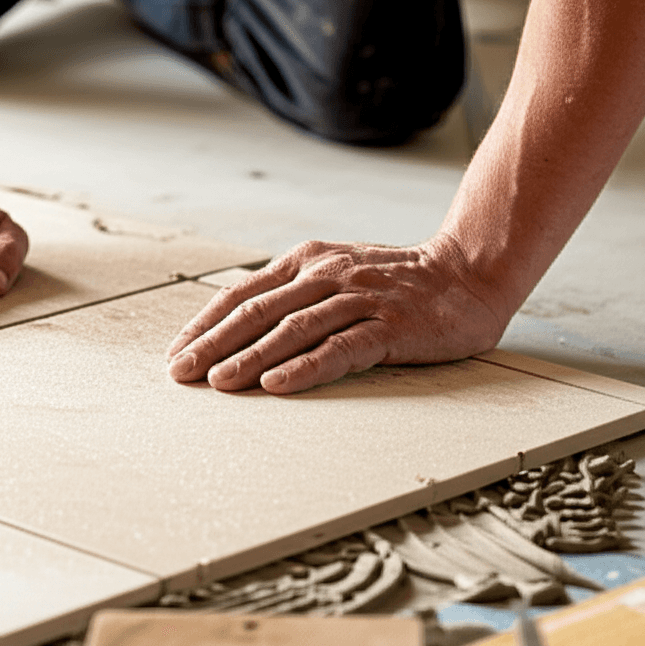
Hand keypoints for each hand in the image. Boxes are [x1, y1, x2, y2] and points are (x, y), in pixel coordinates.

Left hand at [167, 236, 507, 393]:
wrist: (467, 273)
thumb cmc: (395, 282)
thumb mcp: (336, 274)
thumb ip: (294, 293)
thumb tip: (239, 329)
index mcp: (307, 261)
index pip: (243, 294)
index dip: (205, 324)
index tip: (177, 352)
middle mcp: (326, 275)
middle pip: (257, 312)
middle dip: (213, 344)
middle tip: (181, 372)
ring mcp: (358, 298)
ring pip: (292, 330)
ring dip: (251, 357)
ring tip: (219, 383)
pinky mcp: (389, 325)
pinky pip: (340, 348)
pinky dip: (305, 367)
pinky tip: (278, 384)